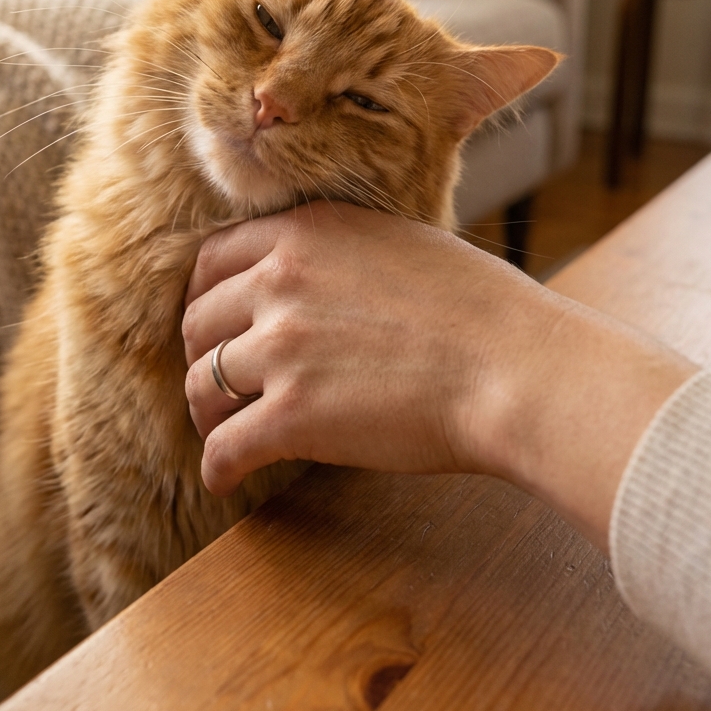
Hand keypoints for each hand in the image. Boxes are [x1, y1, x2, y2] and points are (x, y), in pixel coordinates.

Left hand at [183, 202, 696, 550]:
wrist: (512, 364)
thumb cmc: (477, 306)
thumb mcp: (396, 240)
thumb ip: (338, 251)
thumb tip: (318, 271)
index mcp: (304, 231)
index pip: (212, 259)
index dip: (203, 297)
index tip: (211, 324)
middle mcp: (280, 280)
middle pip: (197, 323)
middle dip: (202, 356)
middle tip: (217, 384)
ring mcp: (281, 347)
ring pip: (201, 384)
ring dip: (207, 414)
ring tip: (223, 432)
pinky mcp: (291, 415)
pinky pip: (224, 447)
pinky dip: (218, 467)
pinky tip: (225, 479)